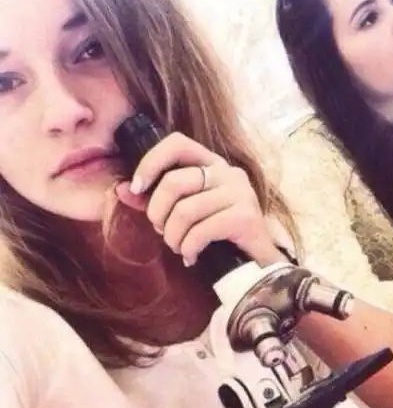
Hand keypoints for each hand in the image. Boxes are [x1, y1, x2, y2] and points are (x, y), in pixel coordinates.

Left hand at [115, 131, 282, 266]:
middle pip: (175, 182)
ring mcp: (239, 193)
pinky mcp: (245, 216)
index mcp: (211, 164)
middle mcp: (228, 172)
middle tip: (161, 232)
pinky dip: (188, 248)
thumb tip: (120, 190)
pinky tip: (191, 257)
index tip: (137, 187)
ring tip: (178, 248)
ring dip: (173, 237)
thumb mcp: (184, 214)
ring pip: (185, 211)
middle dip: (158, 213)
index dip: (151, 162)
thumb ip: (155, 200)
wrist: (257, 263)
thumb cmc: (218, 235)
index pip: (177, 143)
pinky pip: (201, 230)